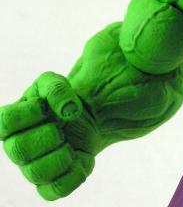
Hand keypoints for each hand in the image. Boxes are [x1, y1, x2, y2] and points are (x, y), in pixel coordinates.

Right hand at [0, 72, 97, 199]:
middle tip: (61, 129)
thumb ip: (57, 88)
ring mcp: (31, 168)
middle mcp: (16, 148)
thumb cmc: (61, 100)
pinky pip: (55, 191)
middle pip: (19, 150)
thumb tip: (68, 110)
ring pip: (37, 174)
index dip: (30, 113)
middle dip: (49, 135)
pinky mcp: (50, 184)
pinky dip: (74, 174)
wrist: (84, 118)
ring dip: (62, 155)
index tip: (45, 108)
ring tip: (70, 145)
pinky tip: (81, 158)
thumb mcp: (56, 82)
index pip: (5, 121)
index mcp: (10, 123)